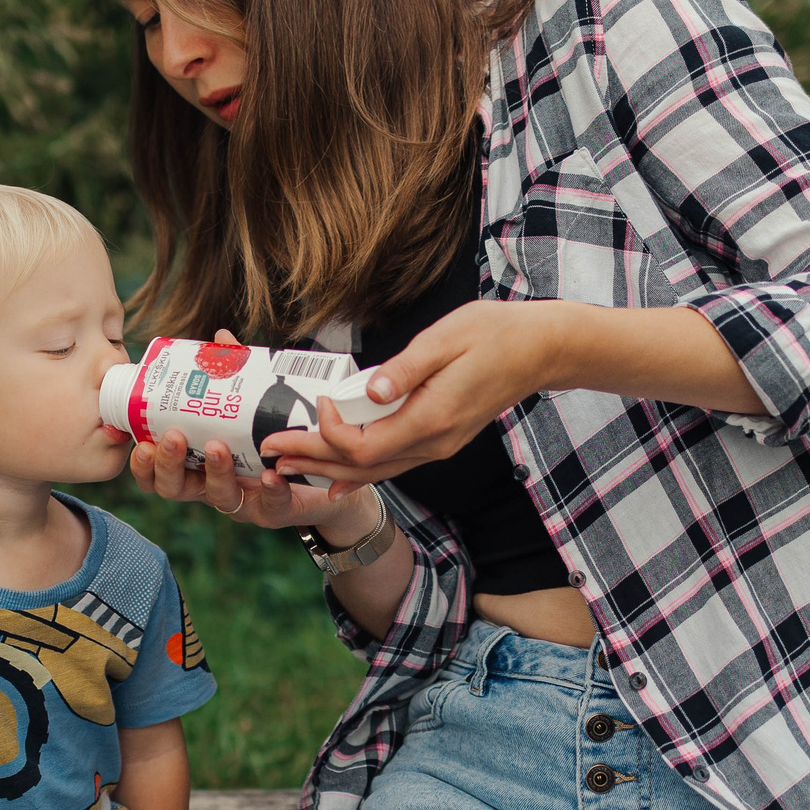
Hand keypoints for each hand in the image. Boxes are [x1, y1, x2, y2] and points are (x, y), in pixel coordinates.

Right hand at [127, 332, 381, 541]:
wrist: (321, 473)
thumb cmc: (273, 438)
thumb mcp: (248, 408)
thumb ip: (232, 376)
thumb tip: (220, 337)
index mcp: (197, 464)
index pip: (157, 473)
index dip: (144, 464)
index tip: (140, 441)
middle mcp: (213, 486)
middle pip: (176, 488)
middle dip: (169, 465)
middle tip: (173, 438)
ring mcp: (244, 501)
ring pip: (219, 497)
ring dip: (216, 472)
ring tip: (219, 447)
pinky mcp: (275, 510)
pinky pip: (270, 505)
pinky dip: (270, 491)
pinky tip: (271, 475)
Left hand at [268, 301, 562, 484]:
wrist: (540, 350)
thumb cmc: (495, 334)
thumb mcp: (447, 338)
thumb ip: (406, 368)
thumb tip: (370, 389)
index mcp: (431, 419)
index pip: (366, 447)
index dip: (330, 434)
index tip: (313, 404)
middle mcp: (433, 443)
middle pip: (362, 467)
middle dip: (312, 460)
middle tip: (269, 451)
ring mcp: (438, 446)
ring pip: (375, 471)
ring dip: (329, 468)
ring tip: (288, 463)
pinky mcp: (439, 439)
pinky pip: (391, 464)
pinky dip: (358, 470)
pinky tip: (335, 475)